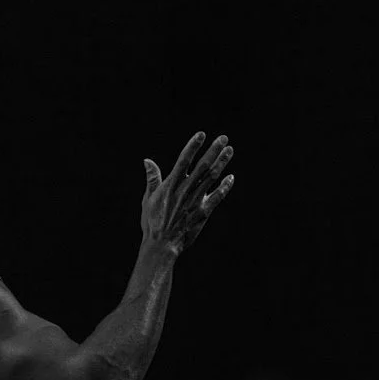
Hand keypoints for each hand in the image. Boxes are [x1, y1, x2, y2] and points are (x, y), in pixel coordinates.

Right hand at [141, 132, 235, 255]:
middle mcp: (184, 191)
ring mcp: (195, 201)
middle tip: (223, 138)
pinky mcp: (203, 213)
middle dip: (213, 151)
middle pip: (202, 166)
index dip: (193, 146)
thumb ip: (152, 178)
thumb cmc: (152, 222)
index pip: (183, 161)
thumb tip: (147, 160)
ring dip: (221, 163)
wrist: (162, 245)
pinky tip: (231, 177)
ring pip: (211, 178)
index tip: (202, 134)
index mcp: (170, 185)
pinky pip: (217, 197)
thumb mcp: (149, 199)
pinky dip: (224, 187)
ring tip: (229, 150)